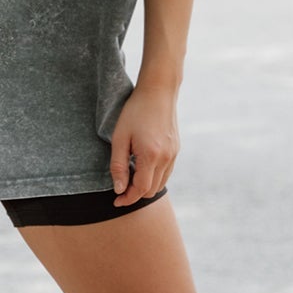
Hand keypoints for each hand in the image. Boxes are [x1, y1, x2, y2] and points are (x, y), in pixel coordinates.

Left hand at [109, 79, 179, 206]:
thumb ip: (118, 165)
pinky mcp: (176, 150)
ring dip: (145, 186)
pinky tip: (142, 168)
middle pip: (152, 190)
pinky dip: (154, 176)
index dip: (127, 198)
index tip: (116, 201)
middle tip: (120, 189)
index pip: (140, 189)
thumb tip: (119, 189)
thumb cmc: (135, 112)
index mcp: (151, 155)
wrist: (158, 92)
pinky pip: (166, 172)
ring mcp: (174, 154)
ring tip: (130, 178)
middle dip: (135, 194)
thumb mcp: (120, 137)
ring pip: (161, 183)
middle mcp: (166, 158)